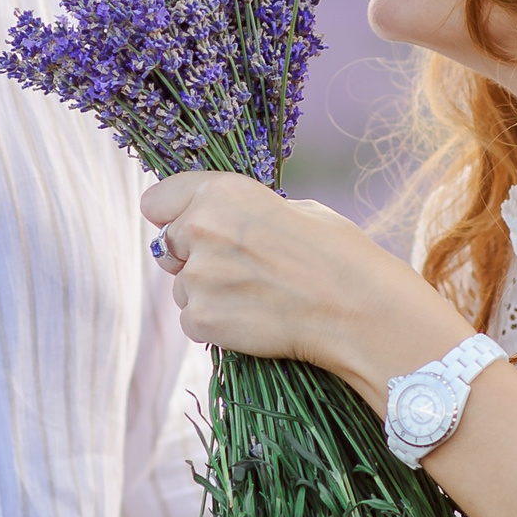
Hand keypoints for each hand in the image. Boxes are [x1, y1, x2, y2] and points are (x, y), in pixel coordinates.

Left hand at [139, 173, 467, 398]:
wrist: (358, 310)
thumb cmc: (337, 255)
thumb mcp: (293, 209)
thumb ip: (244, 212)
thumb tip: (224, 221)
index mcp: (222, 192)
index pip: (158, 200)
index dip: (173, 215)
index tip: (187, 227)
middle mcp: (200, 228)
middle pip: (166, 246)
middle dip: (192, 257)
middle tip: (238, 269)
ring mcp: (197, 276)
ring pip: (182, 287)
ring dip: (208, 294)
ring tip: (258, 297)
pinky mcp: (201, 319)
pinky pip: (192, 321)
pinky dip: (215, 325)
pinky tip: (254, 319)